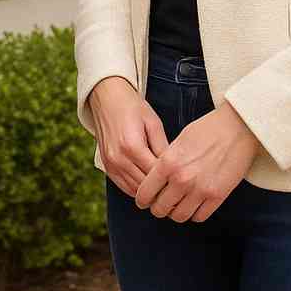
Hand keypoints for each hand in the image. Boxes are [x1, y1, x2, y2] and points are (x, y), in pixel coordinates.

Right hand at [89, 76, 169, 196]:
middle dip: (162, 189)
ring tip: (166, 189)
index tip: (184, 182)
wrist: (106, 98)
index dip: (171, 181)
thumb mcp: (153, 123)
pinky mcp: (107, 166)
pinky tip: (150, 185)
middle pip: (145, 186)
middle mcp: (119, 158)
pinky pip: (124, 187)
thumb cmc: (132, 107)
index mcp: (132, 146)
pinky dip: (138, 189)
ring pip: (135, 191)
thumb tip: (175, 168)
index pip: (156, 175)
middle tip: (179, 189)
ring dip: (150, 192)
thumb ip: (163, 147)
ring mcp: (111, 164)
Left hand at [134, 103, 259, 222]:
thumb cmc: (206, 130)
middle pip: (160, 208)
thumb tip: (155, 180)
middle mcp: (181, 179)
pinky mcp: (217, 196)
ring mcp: (200, 190)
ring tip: (177, 205)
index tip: (144, 200)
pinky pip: (199, 217)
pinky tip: (193, 204)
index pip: (145, 193)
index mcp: (167, 163)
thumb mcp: (178, 141)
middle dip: (157, 207)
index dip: (142, 199)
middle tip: (160, 203)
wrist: (237, 129)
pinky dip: (194, 213)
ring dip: (175, 213)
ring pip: (179, 216)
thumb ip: (165, 162)